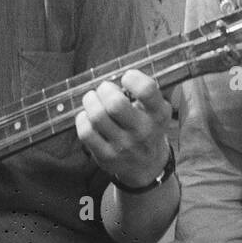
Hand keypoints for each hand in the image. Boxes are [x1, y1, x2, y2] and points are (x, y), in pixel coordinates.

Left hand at [76, 69, 172, 189]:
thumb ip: (144, 92)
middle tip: (105, 89)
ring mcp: (124, 146)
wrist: (147, 166)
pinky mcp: (106, 156)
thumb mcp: (157, 110)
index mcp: (158, 114)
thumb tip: (118, 76)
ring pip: (97, 116)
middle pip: (115, 103)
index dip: (132, 78)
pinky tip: (88, 116)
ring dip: (90, 101)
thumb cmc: (147, 127)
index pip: (146, 90)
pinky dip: (82, 118)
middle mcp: (143, 131)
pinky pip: (86, 132)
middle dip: (105, 89)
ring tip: (93, 99)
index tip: (126, 78)